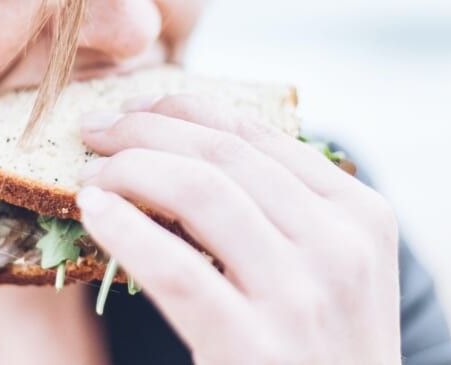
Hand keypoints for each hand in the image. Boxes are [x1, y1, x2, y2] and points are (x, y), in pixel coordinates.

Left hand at [76, 93, 400, 363]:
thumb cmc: (320, 353)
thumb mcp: (331, 273)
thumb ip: (285, 212)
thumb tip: (187, 149)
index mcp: (360, 214)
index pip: (257, 134)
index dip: (183, 109)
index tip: (134, 110)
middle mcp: (341, 246)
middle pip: (223, 154)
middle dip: (145, 130)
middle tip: (94, 133)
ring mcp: (302, 297)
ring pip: (200, 192)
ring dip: (129, 169)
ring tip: (89, 175)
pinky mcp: (255, 347)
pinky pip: (175, 269)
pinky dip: (125, 230)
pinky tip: (93, 213)